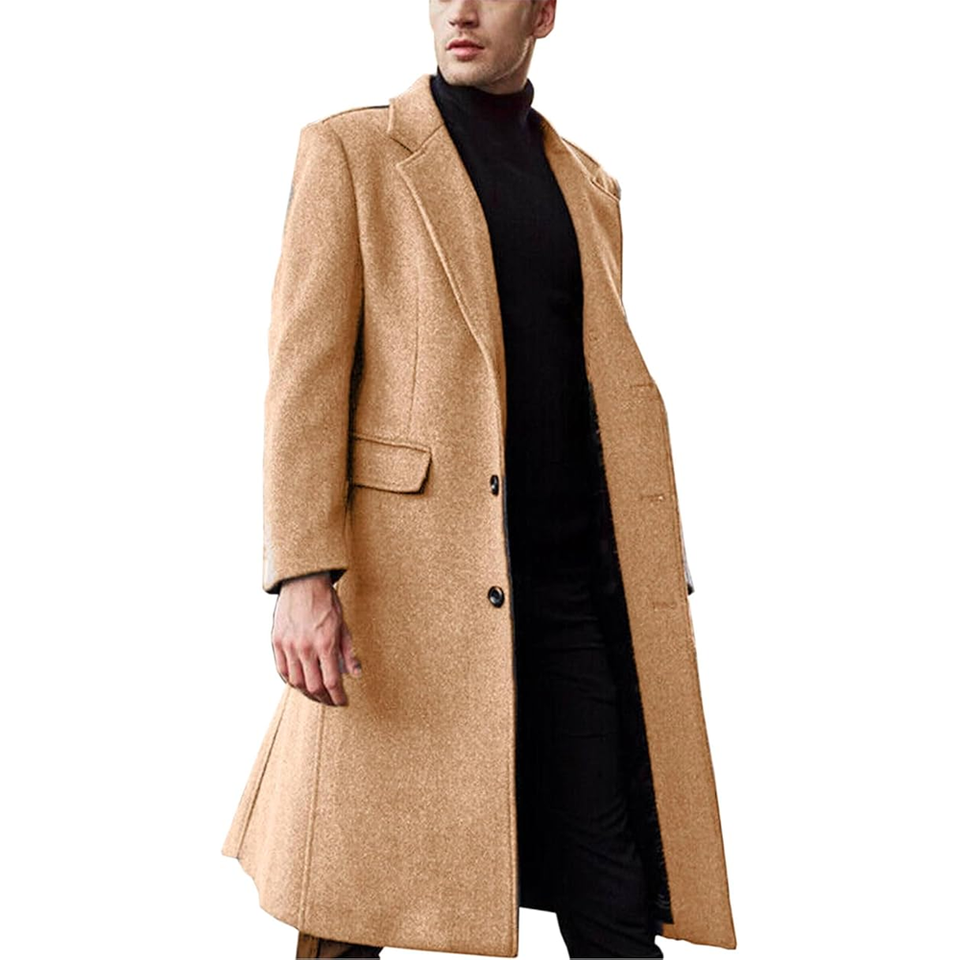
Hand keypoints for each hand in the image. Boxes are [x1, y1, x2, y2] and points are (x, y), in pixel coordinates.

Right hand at [271, 573, 362, 705]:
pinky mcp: (277, 641)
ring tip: (316, 694)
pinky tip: (300, 683)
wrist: (303, 582)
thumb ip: (349, 652)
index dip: (338, 696)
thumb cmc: (326, 602)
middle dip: (324, 698)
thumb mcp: (343, 625)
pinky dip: (291, 681)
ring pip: (296, 682)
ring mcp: (288, 645)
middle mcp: (305, 647)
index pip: (332, 681)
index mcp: (325, 643)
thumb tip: (356, 674)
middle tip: (331, 701)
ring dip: (307, 693)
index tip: (342, 701)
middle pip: (313, 686)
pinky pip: (282, 670)